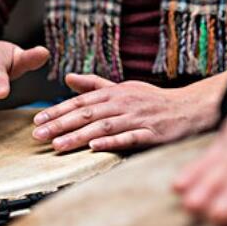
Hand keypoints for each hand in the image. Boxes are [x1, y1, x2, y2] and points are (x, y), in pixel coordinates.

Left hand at [32, 73, 218, 151]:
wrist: (188, 109)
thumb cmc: (153, 101)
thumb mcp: (123, 88)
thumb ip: (94, 84)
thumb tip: (68, 78)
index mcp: (114, 94)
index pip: (80, 102)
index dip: (57, 111)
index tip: (37, 119)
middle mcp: (123, 104)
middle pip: (87, 115)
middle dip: (60, 125)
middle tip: (38, 135)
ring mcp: (137, 119)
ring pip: (103, 127)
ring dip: (79, 136)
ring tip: (58, 145)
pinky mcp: (151, 134)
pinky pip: (129, 138)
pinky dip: (112, 142)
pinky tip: (95, 147)